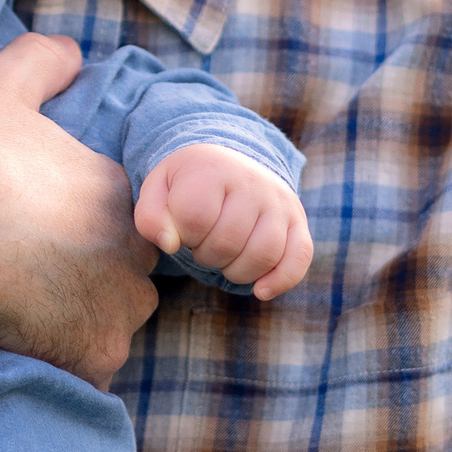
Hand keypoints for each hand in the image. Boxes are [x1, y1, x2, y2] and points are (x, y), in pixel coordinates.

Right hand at [0, 33, 156, 424]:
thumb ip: (39, 61)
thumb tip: (71, 50)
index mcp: (118, 194)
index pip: (114, 216)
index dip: (72, 224)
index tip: (31, 230)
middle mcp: (133, 256)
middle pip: (117, 273)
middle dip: (80, 275)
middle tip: (21, 270)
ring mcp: (117, 313)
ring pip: (102, 321)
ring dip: (69, 318)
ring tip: (10, 308)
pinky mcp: (91, 360)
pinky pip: (78, 364)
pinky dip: (50, 357)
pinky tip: (9, 340)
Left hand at [134, 143, 312, 299]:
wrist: (228, 160)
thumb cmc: (187, 183)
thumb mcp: (158, 190)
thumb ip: (151, 218)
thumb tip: (170, 244)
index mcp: (212, 169)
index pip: (195, 218)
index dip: (182, 235)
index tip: (182, 228)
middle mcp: (252, 182)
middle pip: (228, 242)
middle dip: (206, 255)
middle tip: (201, 244)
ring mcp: (279, 202)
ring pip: (263, 254)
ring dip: (236, 271)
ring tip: (223, 259)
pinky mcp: (298, 221)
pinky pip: (300, 257)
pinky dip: (281, 280)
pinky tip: (260, 291)